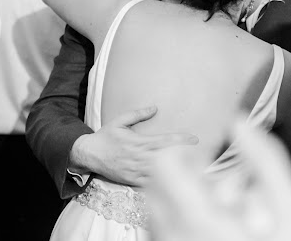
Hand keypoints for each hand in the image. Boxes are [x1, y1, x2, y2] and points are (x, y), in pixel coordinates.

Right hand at [70, 106, 198, 186]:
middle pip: (166, 158)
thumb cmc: (105, 137)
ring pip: (160, 173)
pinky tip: (176, 182)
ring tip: (194, 167)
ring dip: (177, 170)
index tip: (194, 138)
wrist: (88, 155)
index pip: (163, 141)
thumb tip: (154, 108)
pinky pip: (150, 184)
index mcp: (138, 142)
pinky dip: (163, 183)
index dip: (180, 140)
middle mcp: (138, 157)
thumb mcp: (119, 121)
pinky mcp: (132, 181)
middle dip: (184, 156)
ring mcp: (135, 171)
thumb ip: (137, 114)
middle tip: (201, 154)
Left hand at [148, 122, 290, 240]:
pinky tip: (209, 232)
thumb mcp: (289, 207)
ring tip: (214, 216)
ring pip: (155, 212)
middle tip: (210, 190)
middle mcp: (172, 235)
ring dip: (178, 203)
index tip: (201, 161)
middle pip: (155, 186)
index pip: (162, 165)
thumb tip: (239, 122)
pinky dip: (177, 224)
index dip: (181, 154)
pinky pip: (160, 233)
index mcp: (196, 217)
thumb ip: (264, 159)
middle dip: (179, 179)